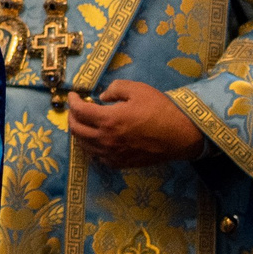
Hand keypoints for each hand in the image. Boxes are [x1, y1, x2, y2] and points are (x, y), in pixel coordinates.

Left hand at [65, 80, 205, 167]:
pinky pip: (98, 157)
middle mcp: (106, 140)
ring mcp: (112, 154)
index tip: (73, 95)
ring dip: (79, 133)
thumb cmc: (160, 110)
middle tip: (76, 109)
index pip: (79, 111)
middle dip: (71, 117)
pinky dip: (92, 147)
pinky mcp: (121, 164)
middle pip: (76, 130)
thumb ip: (115, 89)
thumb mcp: (137, 90)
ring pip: (84, 146)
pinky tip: (97, 139)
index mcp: (108, 120)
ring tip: (83, 123)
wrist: (180, 135)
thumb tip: (101, 97)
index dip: (72, 101)